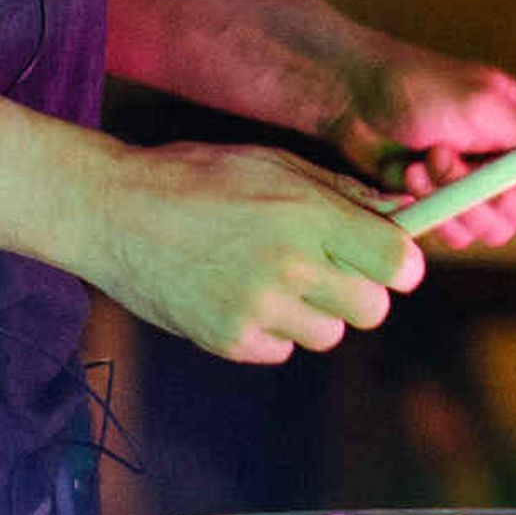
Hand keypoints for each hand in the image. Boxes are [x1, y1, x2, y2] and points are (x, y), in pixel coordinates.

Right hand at [79, 143, 424, 364]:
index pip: (398, 263)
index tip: (388, 260)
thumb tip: (400, 212)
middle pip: (372, 309)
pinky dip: (271, 331)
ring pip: (328, 335)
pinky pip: (281, 350)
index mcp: (308, 214)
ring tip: (273, 279)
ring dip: (313, 314)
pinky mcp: (229, 341)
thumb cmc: (197, 177)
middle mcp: (290, 265)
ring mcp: (259, 308)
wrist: (115, 212)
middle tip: (329, 271)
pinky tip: (240, 295)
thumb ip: (340, 193)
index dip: (400, 264)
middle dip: (359, 292)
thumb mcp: (274, 164)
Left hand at [332, 46, 515, 249]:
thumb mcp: (484, 106)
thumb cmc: (418, 85)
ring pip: (496, 232)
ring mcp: (479, 191)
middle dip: (507, 201)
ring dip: (460, 198)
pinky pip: (458, 236)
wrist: (348, 97)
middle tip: (475, 172)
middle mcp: (514, 165)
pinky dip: (434, 208)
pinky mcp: (445, 209)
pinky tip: (410, 174)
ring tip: (429, 157)